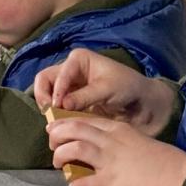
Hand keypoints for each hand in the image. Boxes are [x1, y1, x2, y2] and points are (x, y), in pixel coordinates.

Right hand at [34, 49, 177, 136]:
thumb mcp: (106, 89)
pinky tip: (61, 125)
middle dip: (44, 96)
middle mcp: (70, 70)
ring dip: (47, 107)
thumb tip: (60, 105)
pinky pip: (56, 107)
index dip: (56, 91)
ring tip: (53, 121)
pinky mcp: (71, 102)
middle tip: (49, 113)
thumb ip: (83, 97)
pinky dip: (55, 115)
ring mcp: (69, 86)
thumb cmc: (127, 87)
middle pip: (45, 80)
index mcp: (78, 59)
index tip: (58, 107)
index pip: (58, 74)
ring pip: (47, 93)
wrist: (141, 102)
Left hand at [46, 116, 185, 185]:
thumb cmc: (162, 160)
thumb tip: (104, 151)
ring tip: (58, 164)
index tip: (55, 128)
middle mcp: (110, 140)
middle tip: (52, 145)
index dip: (66, 122)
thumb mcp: (138, 142)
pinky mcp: (112, 181)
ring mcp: (110, 159)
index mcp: (118, 128)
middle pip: (75, 128)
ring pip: (75, 148)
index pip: (85, 119)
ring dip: (61, 155)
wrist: (177, 176)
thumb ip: (120, 142)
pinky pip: (86, 183)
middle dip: (57, 135)